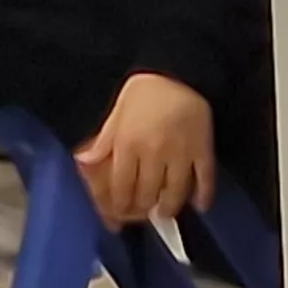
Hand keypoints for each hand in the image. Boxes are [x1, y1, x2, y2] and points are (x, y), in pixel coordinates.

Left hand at [74, 74, 216, 229]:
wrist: (178, 73)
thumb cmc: (142, 92)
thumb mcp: (116, 114)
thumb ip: (103, 142)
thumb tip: (82, 162)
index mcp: (128, 144)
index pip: (122, 186)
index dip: (120, 205)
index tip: (120, 215)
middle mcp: (153, 154)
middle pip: (148, 193)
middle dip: (143, 209)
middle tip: (142, 215)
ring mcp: (181, 154)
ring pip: (175, 192)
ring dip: (169, 207)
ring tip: (164, 213)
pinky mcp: (203, 150)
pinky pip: (205, 179)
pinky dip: (203, 196)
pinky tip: (199, 206)